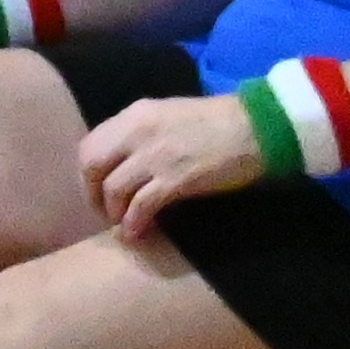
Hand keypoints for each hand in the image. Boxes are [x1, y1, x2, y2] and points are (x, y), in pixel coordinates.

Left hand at [83, 94, 275, 237]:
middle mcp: (137, 132)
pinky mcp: (175, 179)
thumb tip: (123, 160)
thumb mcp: (169, 116)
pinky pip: (141, 205)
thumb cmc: (220, 122)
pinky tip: (137, 233)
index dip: (88, 172)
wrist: (261, 127)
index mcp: (134, 115)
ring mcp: (155, 156)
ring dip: (113, 212)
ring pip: (113, 188)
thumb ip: (141, 133)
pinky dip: (133, 223)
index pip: (90, 144)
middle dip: (91, 193)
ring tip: (121, 225)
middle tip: (103, 212)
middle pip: (91, 166)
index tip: (96, 189)